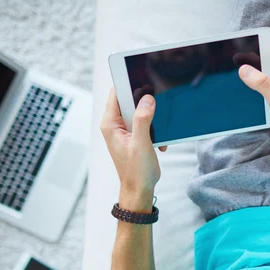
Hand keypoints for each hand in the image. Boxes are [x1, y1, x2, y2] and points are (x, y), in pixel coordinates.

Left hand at [100, 88, 164, 210]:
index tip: (143, 79)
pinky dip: (155, 130)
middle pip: (130, 101)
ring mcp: (125, 130)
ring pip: (140, 112)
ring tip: (157, 131)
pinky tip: (159, 142)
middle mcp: (115, 125)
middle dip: (145, 103)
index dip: (128, 84)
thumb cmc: (136, 171)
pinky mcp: (134, 136)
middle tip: (157, 108)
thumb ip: (143, 119)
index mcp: (110, 124)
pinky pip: (145, 123)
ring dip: (152, 119)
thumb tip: (147, 99)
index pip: (116, 93)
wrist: (140, 189)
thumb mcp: (140, 143)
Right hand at [238, 44, 269, 164]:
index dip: (258, 44)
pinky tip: (252, 96)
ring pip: (269, 77)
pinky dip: (260, 90)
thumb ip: (262, 84)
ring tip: (238, 78)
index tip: (241, 45)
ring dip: (256, 77)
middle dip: (253, 60)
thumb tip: (245, 69)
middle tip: (233, 63)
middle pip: (269, 63)